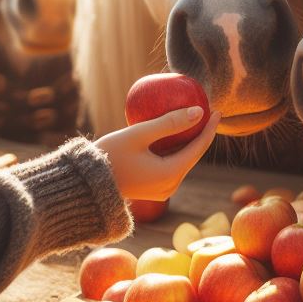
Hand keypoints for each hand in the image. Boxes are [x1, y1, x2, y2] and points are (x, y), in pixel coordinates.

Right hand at [96, 107, 220, 200]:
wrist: (84, 185)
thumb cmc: (109, 155)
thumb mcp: (139, 134)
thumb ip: (169, 123)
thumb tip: (199, 111)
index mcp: (170, 174)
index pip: (198, 147)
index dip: (210, 128)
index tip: (217, 110)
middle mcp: (170, 186)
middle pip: (193, 155)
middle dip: (202, 134)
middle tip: (208, 113)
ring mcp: (163, 190)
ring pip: (183, 162)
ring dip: (189, 142)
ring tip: (194, 121)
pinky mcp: (154, 190)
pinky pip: (172, 167)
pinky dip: (177, 151)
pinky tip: (175, 136)